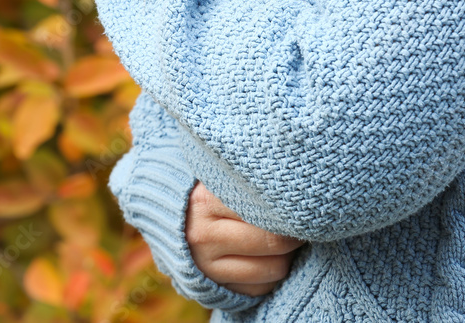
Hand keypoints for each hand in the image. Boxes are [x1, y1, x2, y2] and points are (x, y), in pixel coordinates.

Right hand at [185, 181, 305, 296]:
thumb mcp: (220, 176)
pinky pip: (261, 288)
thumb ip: (249, 180)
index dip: (292, 209)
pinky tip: (264, 256)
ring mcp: (206, 265)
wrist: (164, 213)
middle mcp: (203, 235)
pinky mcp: (212, 286)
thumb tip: (295, 189)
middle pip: (274, 242)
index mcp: (205, 200)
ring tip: (281, 238)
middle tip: (299, 222)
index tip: (300, 203)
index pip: (267, 210)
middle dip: (295, 234)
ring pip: (274, 269)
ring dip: (286, 256)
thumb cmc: (206, 187)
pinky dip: (270, 274)